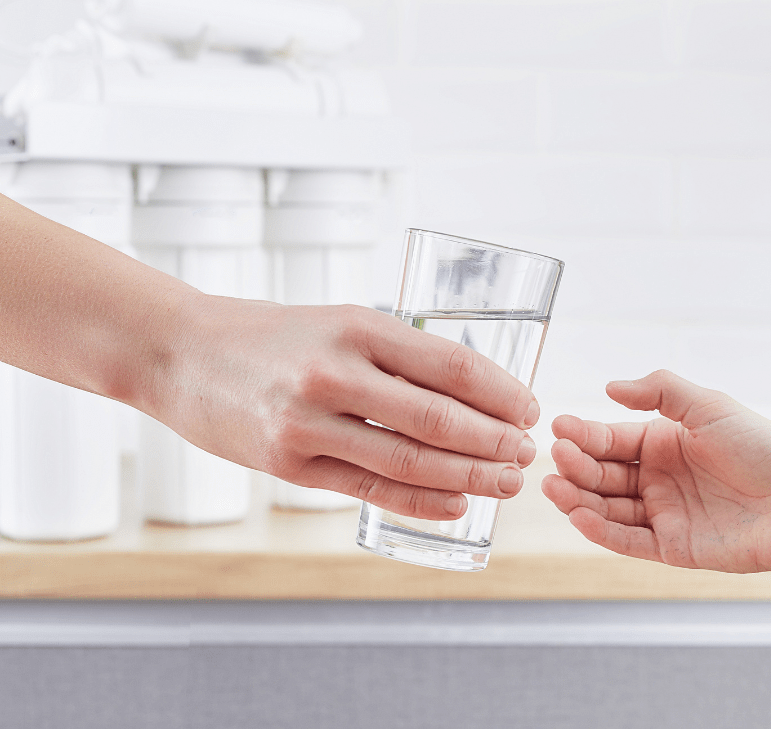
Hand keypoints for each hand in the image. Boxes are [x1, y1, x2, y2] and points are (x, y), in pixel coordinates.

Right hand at [149, 295, 539, 520]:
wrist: (181, 353)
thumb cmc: (275, 336)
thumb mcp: (341, 322)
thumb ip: (398, 355)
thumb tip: (475, 394)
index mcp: (358, 327)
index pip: (452, 366)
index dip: (501, 393)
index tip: (530, 410)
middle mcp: (335, 374)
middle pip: (438, 419)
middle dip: (495, 442)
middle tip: (527, 454)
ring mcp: (308, 423)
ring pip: (409, 461)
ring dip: (468, 477)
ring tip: (505, 483)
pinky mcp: (288, 465)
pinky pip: (369, 489)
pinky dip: (420, 501)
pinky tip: (455, 505)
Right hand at [541, 370, 770, 575]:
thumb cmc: (765, 450)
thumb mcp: (710, 406)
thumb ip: (660, 391)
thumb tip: (610, 386)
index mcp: (665, 442)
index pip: (612, 438)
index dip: (584, 434)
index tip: (559, 427)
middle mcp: (660, 479)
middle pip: (604, 474)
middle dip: (576, 466)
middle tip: (556, 457)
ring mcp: (665, 514)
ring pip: (608, 508)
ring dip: (578, 499)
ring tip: (554, 487)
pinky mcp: (673, 548)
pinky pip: (628, 540)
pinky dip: (601, 531)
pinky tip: (579, 516)